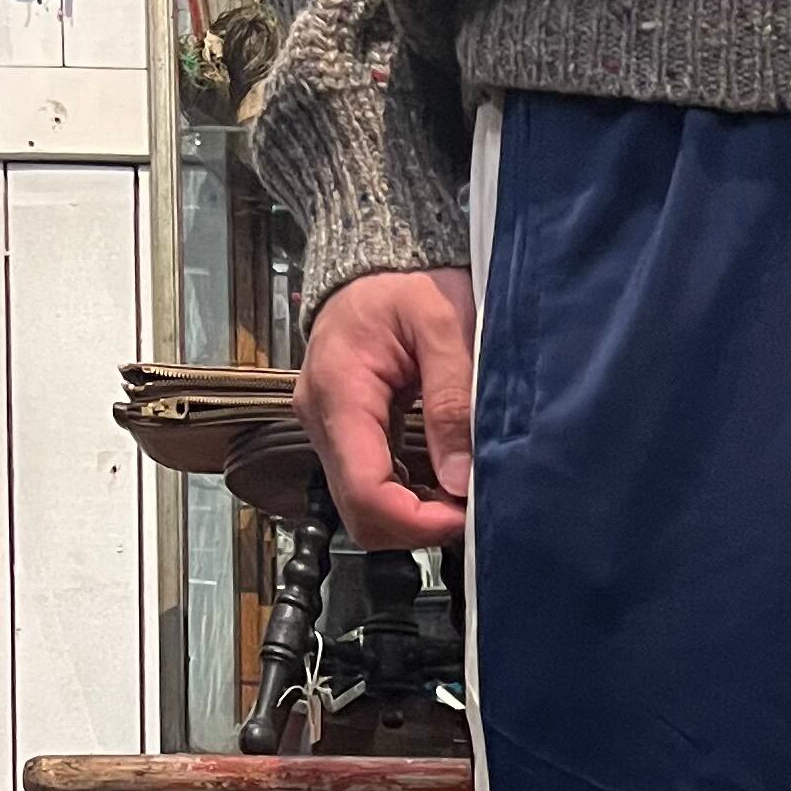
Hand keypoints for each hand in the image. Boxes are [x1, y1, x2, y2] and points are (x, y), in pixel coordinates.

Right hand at [295, 265, 475, 550]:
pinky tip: (442, 483)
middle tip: (470, 509)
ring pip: (364, 508)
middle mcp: (320, 417)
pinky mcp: (342, 434)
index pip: (365, 492)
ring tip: (461, 496)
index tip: (464, 517)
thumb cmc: (410, 282)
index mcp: (338, 390)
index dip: (417, 522)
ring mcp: (328, 429)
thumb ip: (452, 400)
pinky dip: (409, 498)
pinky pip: (370, 486)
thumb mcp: (443, 326)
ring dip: (415, 516)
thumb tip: (460, 479)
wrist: (379, 265)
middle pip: (361, 513)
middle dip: (419, 525)